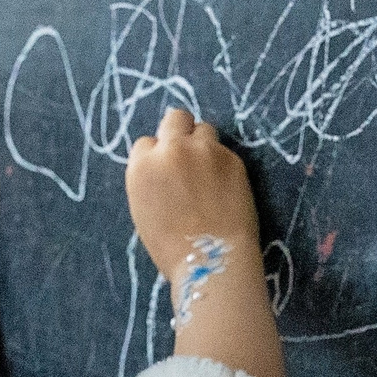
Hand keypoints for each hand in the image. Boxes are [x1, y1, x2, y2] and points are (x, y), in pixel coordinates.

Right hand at [126, 106, 255, 282]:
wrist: (211, 258)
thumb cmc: (171, 248)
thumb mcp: (144, 210)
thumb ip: (151, 180)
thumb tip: (163, 168)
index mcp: (143, 166)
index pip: (146, 143)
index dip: (157, 155)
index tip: (165, 170)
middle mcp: (172, 149)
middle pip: (175, 118)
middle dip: (180, 131)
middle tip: (187, 153)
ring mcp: (205, 151)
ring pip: (203, 129)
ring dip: (203, 144)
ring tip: (208, 170)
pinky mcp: (233, 158)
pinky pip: (224, 151)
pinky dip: (223, 163)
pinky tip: (225, 187)